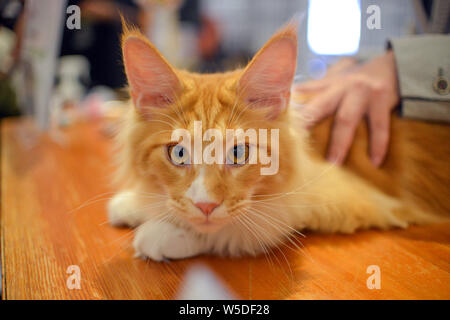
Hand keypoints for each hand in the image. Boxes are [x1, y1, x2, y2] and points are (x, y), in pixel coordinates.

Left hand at [295, 51, 399, 166]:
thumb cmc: (357, 80)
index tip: (275, 122)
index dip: (288, 106)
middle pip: (320, 106)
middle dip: (307, 122)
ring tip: (333, 164)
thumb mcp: (335, 79)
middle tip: (295, 143)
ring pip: (346, 120)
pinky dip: (378, 145)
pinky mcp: (382, 100)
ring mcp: (362, 92)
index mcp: (328, 83)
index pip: (303, 93)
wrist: (393, 66)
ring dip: (339, 143)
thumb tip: (290, 101)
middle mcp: (342, 86)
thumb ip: (315, 89)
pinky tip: (374, 162)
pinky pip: (379, 127)